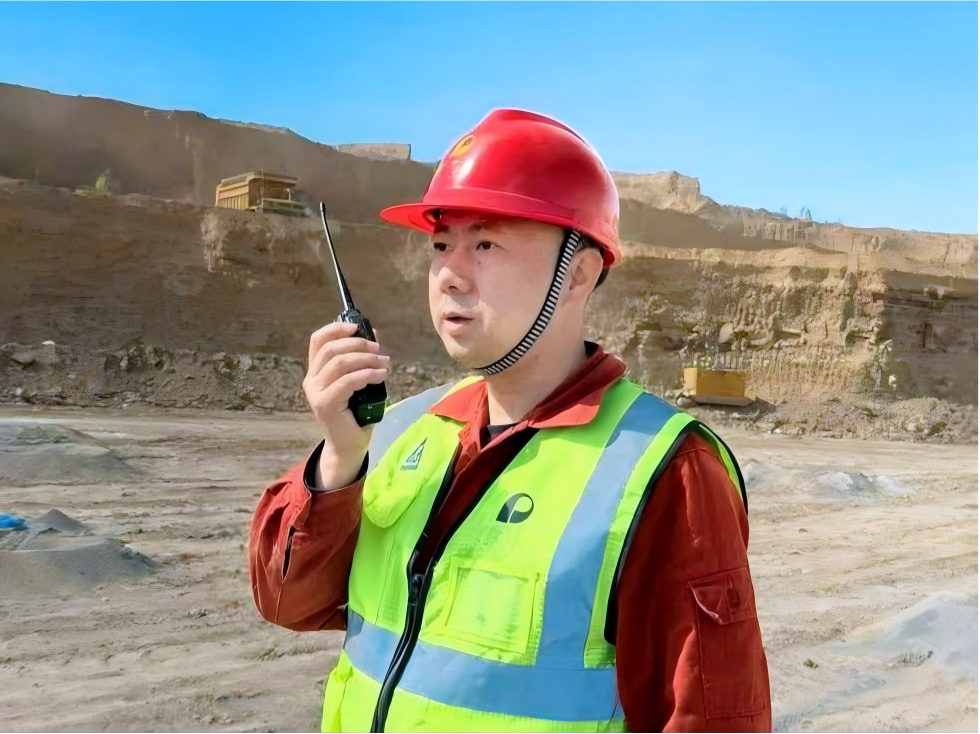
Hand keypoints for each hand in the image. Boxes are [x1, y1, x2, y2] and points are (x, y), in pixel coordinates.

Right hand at [303, 322, 388, 489]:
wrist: (349, 445)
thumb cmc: (355, 413)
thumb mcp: (360, 381)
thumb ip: (362, 359)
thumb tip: (373, 333)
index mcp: (316, 371)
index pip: (318, 340)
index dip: (336, 328)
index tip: (356, 327)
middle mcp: (312, 380)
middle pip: (331, 349)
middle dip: (358, 344)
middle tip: (379, 350)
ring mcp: (316, 393)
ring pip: (340, 364)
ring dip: (366, 359)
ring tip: (384, 364)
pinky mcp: (326, 405)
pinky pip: (347, 382)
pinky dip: (367, 374)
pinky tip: (381, 376)